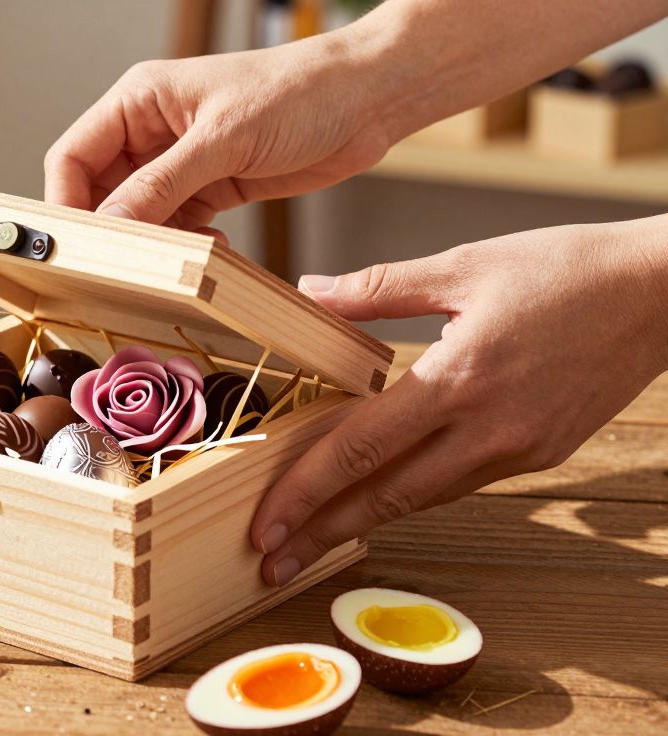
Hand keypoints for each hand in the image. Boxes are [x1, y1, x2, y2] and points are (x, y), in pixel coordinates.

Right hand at [43, 32, 394, 234]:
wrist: (366, 100)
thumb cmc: (299, 91)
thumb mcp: (223, 139)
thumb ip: (161, 184)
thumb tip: (110, 224)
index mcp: (139, 100)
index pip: (73, 157)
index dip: (67, 204)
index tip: (78, 247)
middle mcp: (151, 131)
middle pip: (100, 192)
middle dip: (114, 230)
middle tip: (128, 264)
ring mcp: (180, 162)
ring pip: (139, 216)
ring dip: (155, 243)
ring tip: (181, 257)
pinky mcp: (210, 187)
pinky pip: (177, 227)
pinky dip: (187, 247)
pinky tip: (213, 251)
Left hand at [251, 216, 667, 585]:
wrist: (666, 292)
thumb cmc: (566, 269)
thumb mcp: (464, 265)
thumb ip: (378, 287)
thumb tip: (310, 288)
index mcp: (459, 378)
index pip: (361, 448)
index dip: (306, 491)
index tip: (265, 524)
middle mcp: (488, 429)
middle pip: (387, 497)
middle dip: (322, 533)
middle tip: (271, 562)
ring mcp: (519, 449)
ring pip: (424, 497)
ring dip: (364, 522)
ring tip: (313, 540)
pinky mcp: (542, 455)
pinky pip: (461, 483)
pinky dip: (414, 495)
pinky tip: (380, 498)